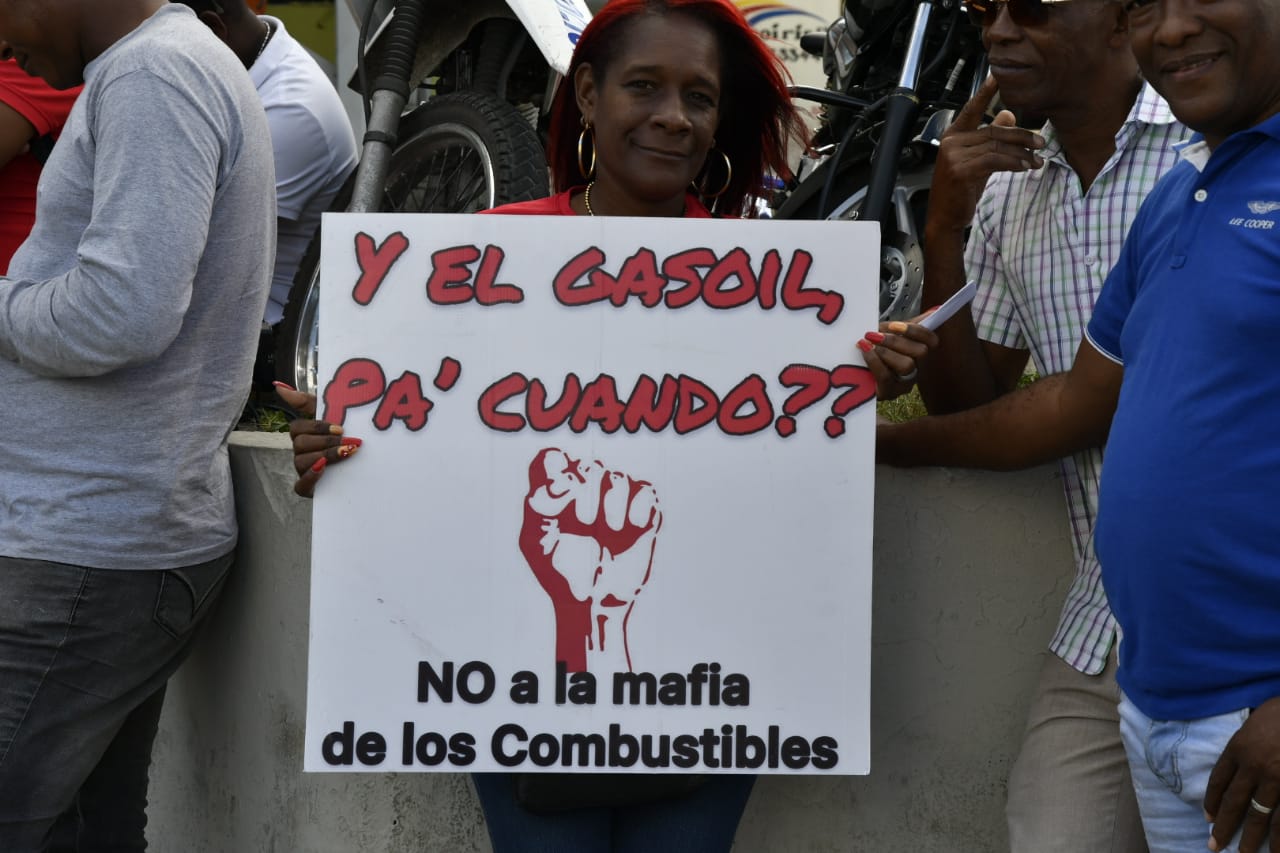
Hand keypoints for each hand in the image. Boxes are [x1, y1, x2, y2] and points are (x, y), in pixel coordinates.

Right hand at [276, 383, 360, 497]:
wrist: (365, 466)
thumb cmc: (344, 436)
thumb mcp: (330, 415)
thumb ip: (306, 401)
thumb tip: (279, 386)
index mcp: (303, 435)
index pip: (297, 427)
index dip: (317, 427)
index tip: (340, 428)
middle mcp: (300, 452)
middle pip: (300, 444)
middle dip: (326, 442)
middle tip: (349, 441)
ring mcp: (303, 470)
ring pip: (301, 462)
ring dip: (325, 456)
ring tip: (347, 453)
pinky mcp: (308, 489)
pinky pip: (300, 486)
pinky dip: (311, 477)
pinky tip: (324, 469)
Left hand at [518, 449, 661, 673]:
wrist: (591, 603)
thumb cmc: (558, 573)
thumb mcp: (535, 542)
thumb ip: (538, 506)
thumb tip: (560, 480)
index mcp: (557, 494)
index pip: (552, 459)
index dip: (556, 467)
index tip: (560, 494)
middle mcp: (586, 491)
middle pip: (590, 466)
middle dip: (588, 494)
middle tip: (584, 524)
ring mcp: (615, 501)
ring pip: (619, 478)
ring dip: (613, 505)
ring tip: (608, 533)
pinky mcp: (642, 514)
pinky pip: (645, 492)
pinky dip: (637, 508)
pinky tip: (628, 530)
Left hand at [857, 316, 939, 399]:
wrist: (851, 371)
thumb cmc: (874, 350)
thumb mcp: (889, 335)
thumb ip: (908, 324)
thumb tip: (935, 310)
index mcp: (918, 354)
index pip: (932, 341)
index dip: (917, 331)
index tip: (894, 325)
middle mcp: (916, 370)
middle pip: (921, 352)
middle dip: (896, 341)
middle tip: (873, 335)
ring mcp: (903, 385)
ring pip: (907, 365)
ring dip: (885, 351)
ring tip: (866, 344)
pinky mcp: (888, 394)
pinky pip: (886, 377)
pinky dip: (874, 361)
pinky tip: (863, 351)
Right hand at [928, 76, 1045, 232]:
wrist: (944, 218)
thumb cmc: (960, 190)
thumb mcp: (977, 160)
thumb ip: (990, 138)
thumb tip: (1009, 114)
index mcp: (953, 136)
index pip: (972, 109)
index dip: (985, 93)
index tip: (997, 77)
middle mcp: (951, 142)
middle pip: (993, 130)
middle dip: (1021, 136)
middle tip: (1040, 142)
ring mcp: (954, 156)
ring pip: (996, 146)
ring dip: (1021, 153)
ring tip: (1036, 160)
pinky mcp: (960, 170)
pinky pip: (993, 160)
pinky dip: (1012, 163)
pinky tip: (1024, 167)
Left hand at [1206, 697, 1279, 852]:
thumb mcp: (1256, 720)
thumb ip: (1246, 743)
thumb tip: (1239, 764)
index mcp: (1238, 747)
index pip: (1218, 780)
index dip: (1211, 801)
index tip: (1207, 817)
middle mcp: (1253, 766)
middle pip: (1233, 802)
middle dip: (1223, 826)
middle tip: (1213, 845)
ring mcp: (1276, 780)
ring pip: (1258, 815)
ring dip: (1250, 837)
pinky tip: (1275, 850)